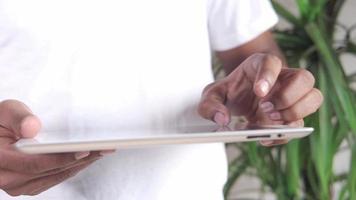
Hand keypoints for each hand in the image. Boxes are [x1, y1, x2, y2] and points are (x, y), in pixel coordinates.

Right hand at [0, 100, 103, 195]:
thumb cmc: (0, 122)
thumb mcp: (5, 112)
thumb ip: (19, 117)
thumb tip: (32, 127)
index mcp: (0, 160)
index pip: (36, 163)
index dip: (61, 158)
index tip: (84, 151)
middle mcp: (8, 179)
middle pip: (52, 171)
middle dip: (81, 159)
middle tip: (103, 148)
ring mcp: (19, 185)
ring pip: (57, 176)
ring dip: (81, 164)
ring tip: (101, 151)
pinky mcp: (29, 185)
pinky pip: (55, 178)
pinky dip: (72, 168)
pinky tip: (87, 158)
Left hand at [198, 53, 322, 144]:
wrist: (235, 100)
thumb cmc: (227, 93)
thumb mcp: (211, 96)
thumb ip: (210, 105)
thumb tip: (222, 119)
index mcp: (260, 65)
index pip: (272, 62)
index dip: (269, 75)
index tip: (259, 92)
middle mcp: (282, 78)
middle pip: (304, 77)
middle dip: (288, 97)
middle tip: (265, 109)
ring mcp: (291, 96)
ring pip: (314, 97)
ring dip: (296, 112)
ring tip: (270, 120)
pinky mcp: (291, 114)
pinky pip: (301, 124)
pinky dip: (286, 133)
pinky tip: (266, 137)